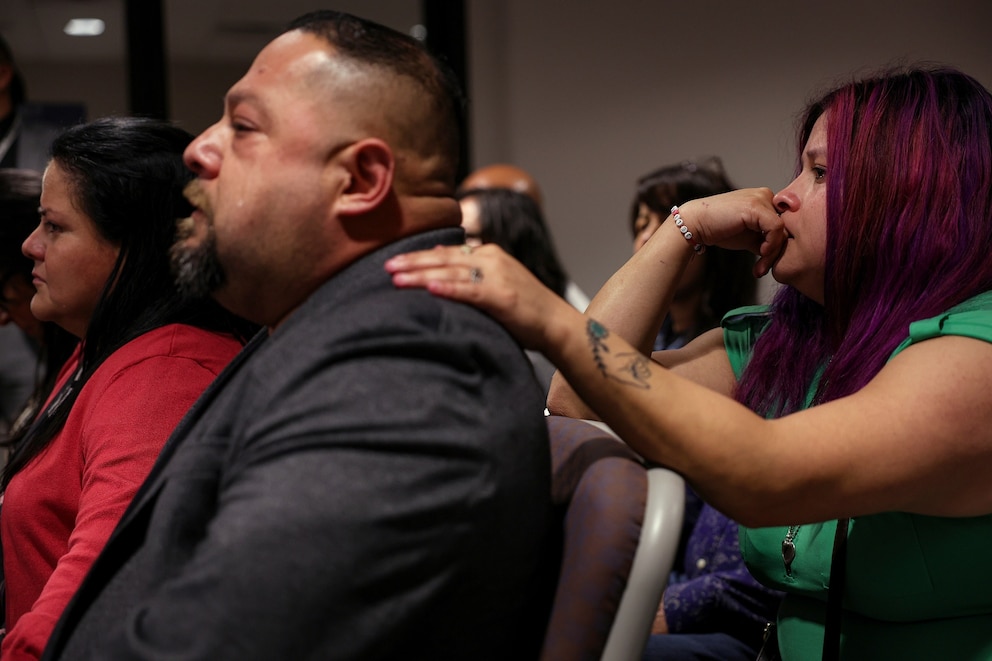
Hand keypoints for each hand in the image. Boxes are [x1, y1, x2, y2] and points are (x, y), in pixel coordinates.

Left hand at [385, 243, 576, 352]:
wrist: (556, 324)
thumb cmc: (525, 310)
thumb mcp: (496, 284)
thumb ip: (469, 273)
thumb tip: (435, 263)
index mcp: (490, 254)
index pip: (448, 252)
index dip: (420, 256)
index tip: (396, 260)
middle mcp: (492, 259)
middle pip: (444, 258)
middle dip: (413, 262)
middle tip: (386, 266)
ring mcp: (497, 276)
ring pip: (451, 272)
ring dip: (421, 274)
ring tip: (396, 278)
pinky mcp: (501, 296)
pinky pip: (469, 290)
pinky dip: (448, 288)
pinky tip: (429, 288)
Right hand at [679, 188, 786, 276]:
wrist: (696, 224)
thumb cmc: (720, 229)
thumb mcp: (749, 237)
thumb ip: (766, 240)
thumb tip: (782, 254)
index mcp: (765, 200)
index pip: (783, 224)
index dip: (777, 245)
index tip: (765, 263)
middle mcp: (766, 195)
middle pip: (785, 227)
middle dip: (776, 252)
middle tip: (763, 269)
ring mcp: (762, 198)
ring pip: (782, 230)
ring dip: (772, 253)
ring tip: (760, 267)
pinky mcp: (756, 206)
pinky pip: (775, 228)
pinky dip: (771, 244)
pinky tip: (760, 253)